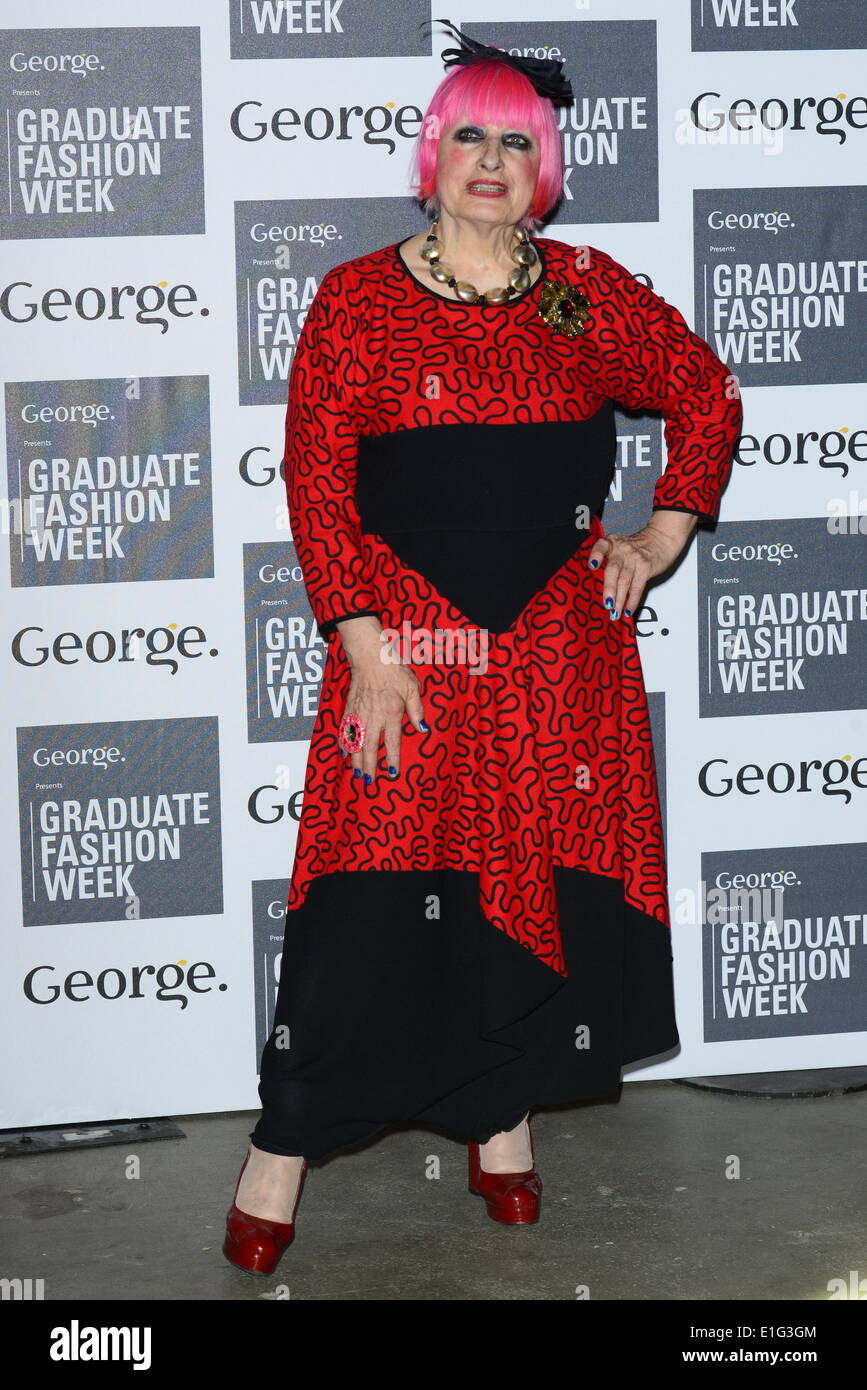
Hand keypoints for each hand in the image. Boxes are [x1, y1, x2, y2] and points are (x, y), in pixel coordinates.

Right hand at [334, 616, 425, 783]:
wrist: (371, 657)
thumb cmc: (394, 671)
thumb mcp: (413, 688)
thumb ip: (417, 710)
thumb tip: (423, 729)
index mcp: (391, 713)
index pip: (391, 742)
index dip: (391, 760)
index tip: (392, 774)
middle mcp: (373, 717)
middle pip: (369, 748)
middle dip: (369, 767)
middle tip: (369, 783)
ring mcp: (358, 713)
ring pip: (355, 742)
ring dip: (355, 760)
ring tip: (356, 774)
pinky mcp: (349, 708)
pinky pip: (344, 729)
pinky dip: (343, 742)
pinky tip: (343, 753)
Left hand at [586, 510, 698, 618]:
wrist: (661, 538)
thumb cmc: (637, 546)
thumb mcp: (620, 546)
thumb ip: (608, 562)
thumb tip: (598, 589)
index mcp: (612, 543)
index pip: (601, 547)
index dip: (596, 556)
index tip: (592, 566)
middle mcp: (622, 549)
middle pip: (613, 570)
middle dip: (609, 589)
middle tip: (606, 605)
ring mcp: (635, 558)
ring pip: (625, 581)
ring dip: (619, 600)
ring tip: (615, 613)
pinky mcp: (646, 567)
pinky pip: (637, 587)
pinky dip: (632, 601)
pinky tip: (628, 610)